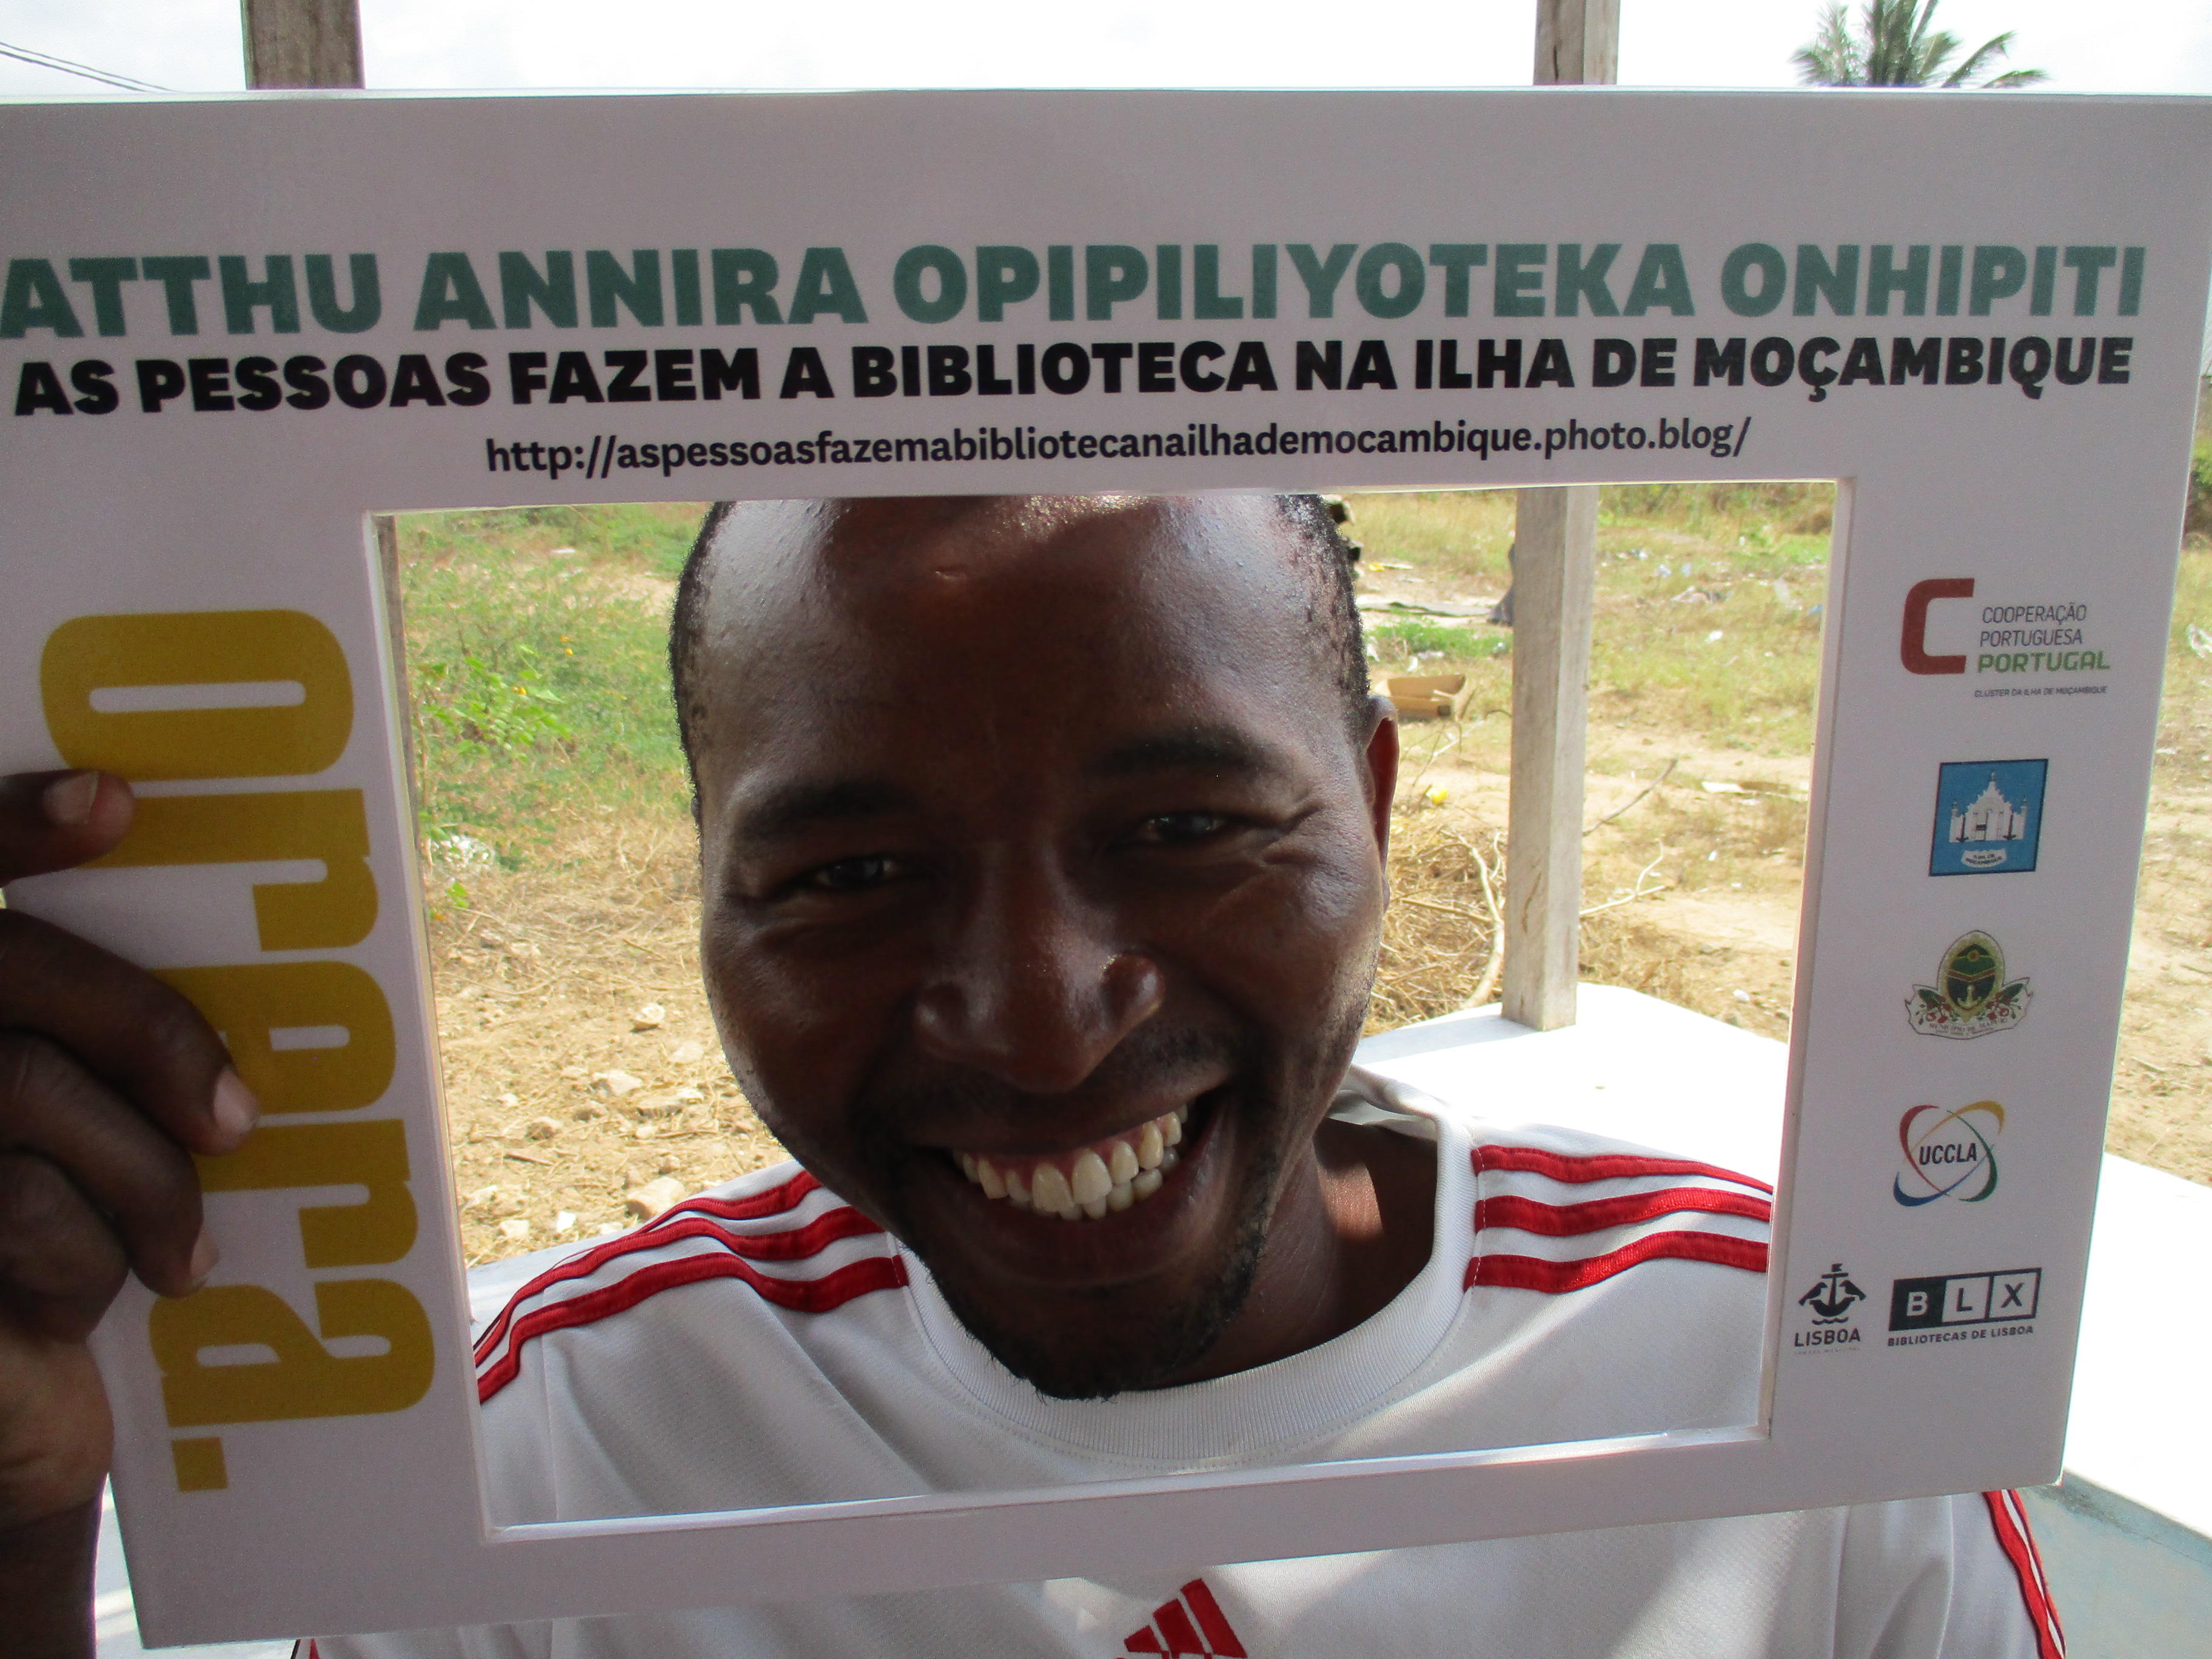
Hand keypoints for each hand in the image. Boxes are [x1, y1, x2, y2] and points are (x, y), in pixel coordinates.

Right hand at [0, 770, 258, 1656]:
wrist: (15, 1421)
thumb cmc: (69, 1258)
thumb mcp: (113, 1140)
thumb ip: (122, 1049)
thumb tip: (248, 991)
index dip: (17, 820)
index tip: (120, 800)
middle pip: (10, 966)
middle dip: (147, 1033)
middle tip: (238, 1120)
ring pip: (20, 1084)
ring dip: (137, 1176)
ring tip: (179, 1250)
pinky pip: (13, 1203)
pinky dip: (86, 1255)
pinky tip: (97, 1300)